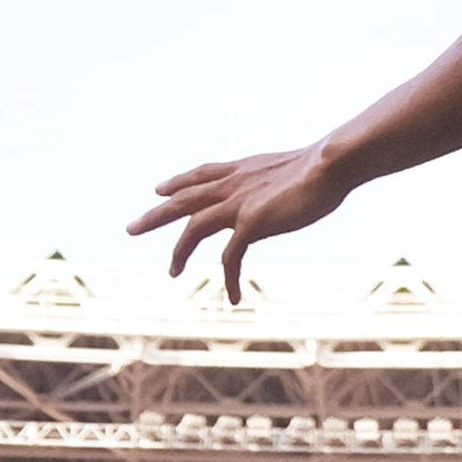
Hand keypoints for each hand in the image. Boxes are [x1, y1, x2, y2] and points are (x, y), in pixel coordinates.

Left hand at [129, 137, 353, 301]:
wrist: (330, 164)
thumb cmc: (326, 164)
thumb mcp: (296, 166)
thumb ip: (283, 176)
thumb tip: (298, 177)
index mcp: (242, 169)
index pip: (202, 173)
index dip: (179, 181)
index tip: (160, 189)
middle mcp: (233, 184)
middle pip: (182, 199)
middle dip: (155, 214)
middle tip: (131, 228)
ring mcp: (238, 203)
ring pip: (194, 228)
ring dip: (179, 251)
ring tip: (173, 273)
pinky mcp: (251, 224)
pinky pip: (231, 258)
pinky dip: (229, 279)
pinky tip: (234, 297)